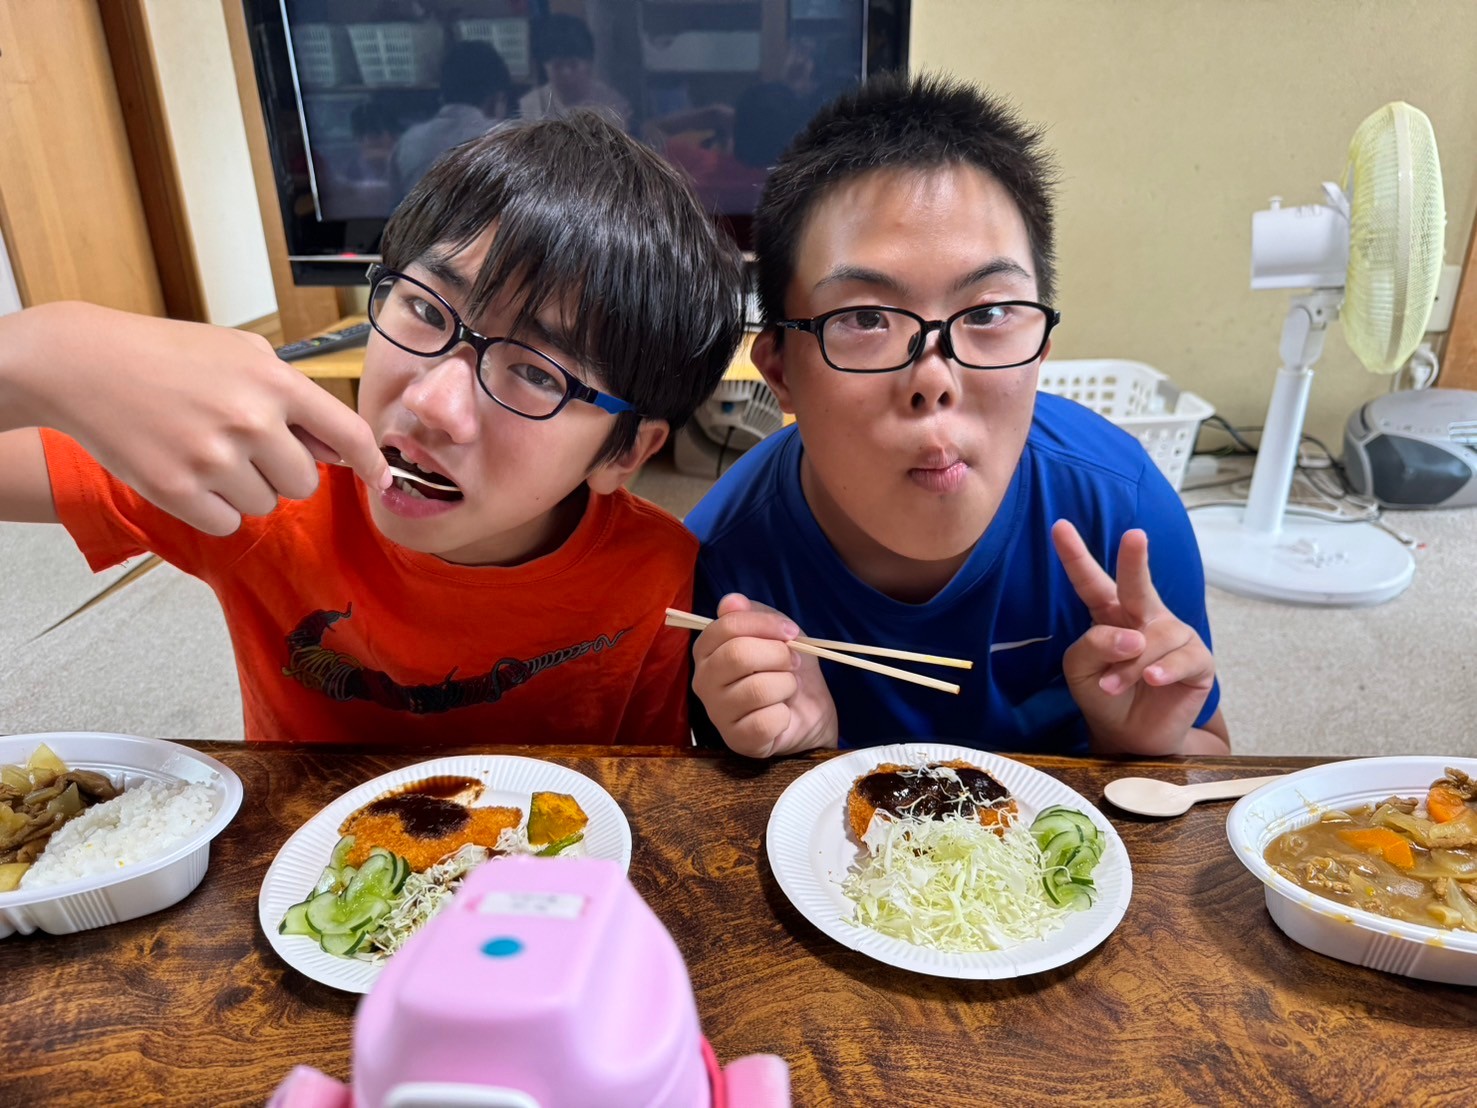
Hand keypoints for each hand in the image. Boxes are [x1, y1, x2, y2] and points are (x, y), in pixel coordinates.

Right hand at [23, 303, 387, 534]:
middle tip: (246, 447)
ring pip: (265, 506)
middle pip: (305, 483)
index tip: (380, 479)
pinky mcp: (177, 490)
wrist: (83, 363)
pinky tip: (190, 474)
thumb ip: (295, 398)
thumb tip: (339, 450)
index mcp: (275, 383)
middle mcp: (251, 421)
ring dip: (246, 489)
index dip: (371, 463)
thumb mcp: (242, 353)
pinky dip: (215, 508)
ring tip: (208, 451)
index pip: (349, 434)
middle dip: (284, 473)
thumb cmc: (166, 355)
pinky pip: (227, 524)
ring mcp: (213, 458)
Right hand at [690, 593, 837, 758]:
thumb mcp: (776, 632)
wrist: (808, 710)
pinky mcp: (735, 740)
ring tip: (788, 688)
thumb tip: (731, 601)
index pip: (727, 625)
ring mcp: (716, 712)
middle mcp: (703, 680)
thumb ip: (753, 614)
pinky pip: (764, 722)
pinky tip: (781, 715)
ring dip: (786, 685)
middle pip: (738, 655)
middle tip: (794, 662)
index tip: (791, 632)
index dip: (765, 625)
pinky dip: (784, 716)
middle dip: (779, 655)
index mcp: (708, 649)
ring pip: (757, 689)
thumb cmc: (785, 667)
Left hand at [1052, 519, 1215, 754]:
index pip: (1092, 582)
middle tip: (1133, 535)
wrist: (1130, 736)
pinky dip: (1163, 669)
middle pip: (1138, 584)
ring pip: (1153, 637)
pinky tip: (1153, 680)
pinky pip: (1183, 658)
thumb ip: (1093, 646)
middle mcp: (1145, 617)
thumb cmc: (1104, 693)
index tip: (1058, 527)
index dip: (1076, 555)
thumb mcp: (1080, 670)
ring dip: (1130, 665)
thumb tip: (1132, 637)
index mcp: (1110, 613)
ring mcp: (1174, 636)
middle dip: (1134, 559)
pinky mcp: (1198, 660)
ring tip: (1114, 684)